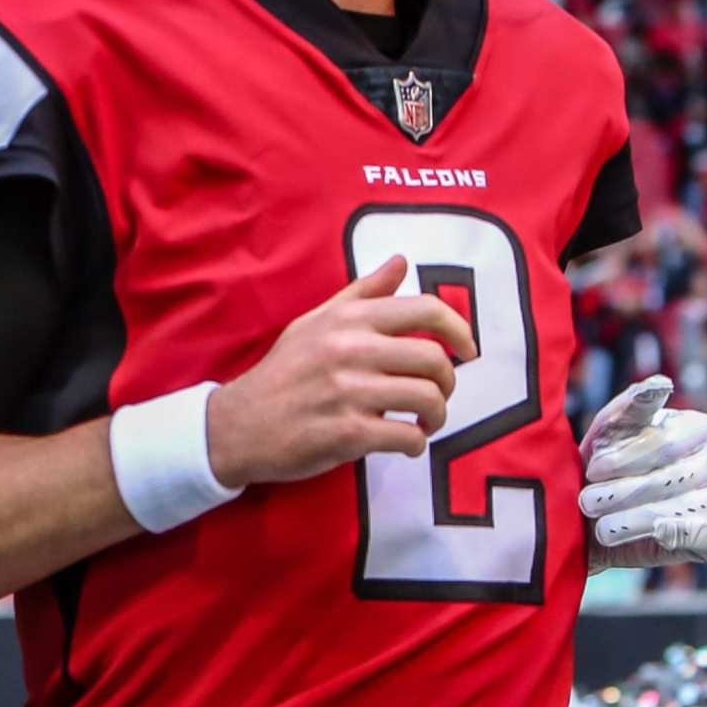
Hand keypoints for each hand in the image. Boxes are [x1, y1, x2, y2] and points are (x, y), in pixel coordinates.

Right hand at [205, 255, 474, 490]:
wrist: (239, 425)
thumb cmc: (284, 372)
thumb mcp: (316, 322)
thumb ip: (363, 294)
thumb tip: (402, 262)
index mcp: (348, 319)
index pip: (424, 310)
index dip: (459, 329)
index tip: (467, 350)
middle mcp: (351, 349)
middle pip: (434, 360)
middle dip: (448, 383)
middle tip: (438, 395)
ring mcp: (349, 392)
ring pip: (427, 399)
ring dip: (437, 416)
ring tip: (425, 422)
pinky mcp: (347, 432)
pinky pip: (407, 437)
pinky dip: (416, 444)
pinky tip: (406, 443)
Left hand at [579, 375, 706, 571]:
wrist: (611, 516)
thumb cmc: (612, 464)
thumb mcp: (613, 429)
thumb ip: (632, 404)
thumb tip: (661, 384)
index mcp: (701, 427)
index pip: (661, 443)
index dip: (622, 459)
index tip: (592, 469)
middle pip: (665, 480)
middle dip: (618, 493)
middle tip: (587, 502)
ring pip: (673, 512)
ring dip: (628, 521)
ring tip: (600, 526)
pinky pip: (694, 537)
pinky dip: (664, 538)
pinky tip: (639, 536)